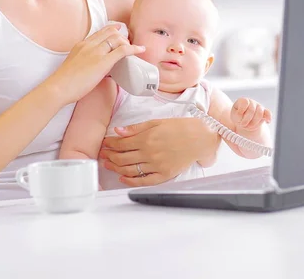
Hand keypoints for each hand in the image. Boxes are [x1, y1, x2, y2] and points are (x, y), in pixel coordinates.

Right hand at [45, 24, 144, 105]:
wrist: (57, 88)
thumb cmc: (63, 82)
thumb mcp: (73, 65)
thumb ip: (84, 62)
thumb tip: (94, 69)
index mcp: (81, 45)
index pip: (99, 32)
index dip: (111, 29)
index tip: (119, 29)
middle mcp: (89, 45)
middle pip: (110, 32)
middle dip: (122, 36)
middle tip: (128, 44)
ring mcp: (96, 52)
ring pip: (117, 39)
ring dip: (128, 43)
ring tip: (134, 49)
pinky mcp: (103, 62)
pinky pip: (122, 51)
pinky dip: (133, 49)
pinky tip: (140, 50)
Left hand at [99, 118, 219, 187]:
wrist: (200, 138)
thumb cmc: (181, 127)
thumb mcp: (157, 122)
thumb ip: (136, 128)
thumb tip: (118, 130)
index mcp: (146, 138)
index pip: (121, 144)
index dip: (110, 144)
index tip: (105, 143)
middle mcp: (149, 153)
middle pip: (121, 158)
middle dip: (109, 156)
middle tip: (103, 154)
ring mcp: (156, 166)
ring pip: (129, 170)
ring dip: (115, 168)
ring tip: (108, 165)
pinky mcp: (163, 175)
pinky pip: (143, 181)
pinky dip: (130, 181)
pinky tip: (123, 178)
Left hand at [230, 98, 271, 131]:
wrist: (246, 123)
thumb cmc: (238, 118)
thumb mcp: (234, 117)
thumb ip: (238, 116)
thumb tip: (244, 115)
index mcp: (242, 100)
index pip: (244, 102)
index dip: (241, 112)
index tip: (238, 119)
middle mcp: (251, 102)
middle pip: (251, 110)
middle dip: (246, 120)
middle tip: (242, 125)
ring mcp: (259, 106)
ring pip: (260, 113)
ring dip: (254, 123)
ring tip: (249, 126)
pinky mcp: (264, 112)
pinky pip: (268, 113)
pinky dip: (268, 117)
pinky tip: (267, 122)